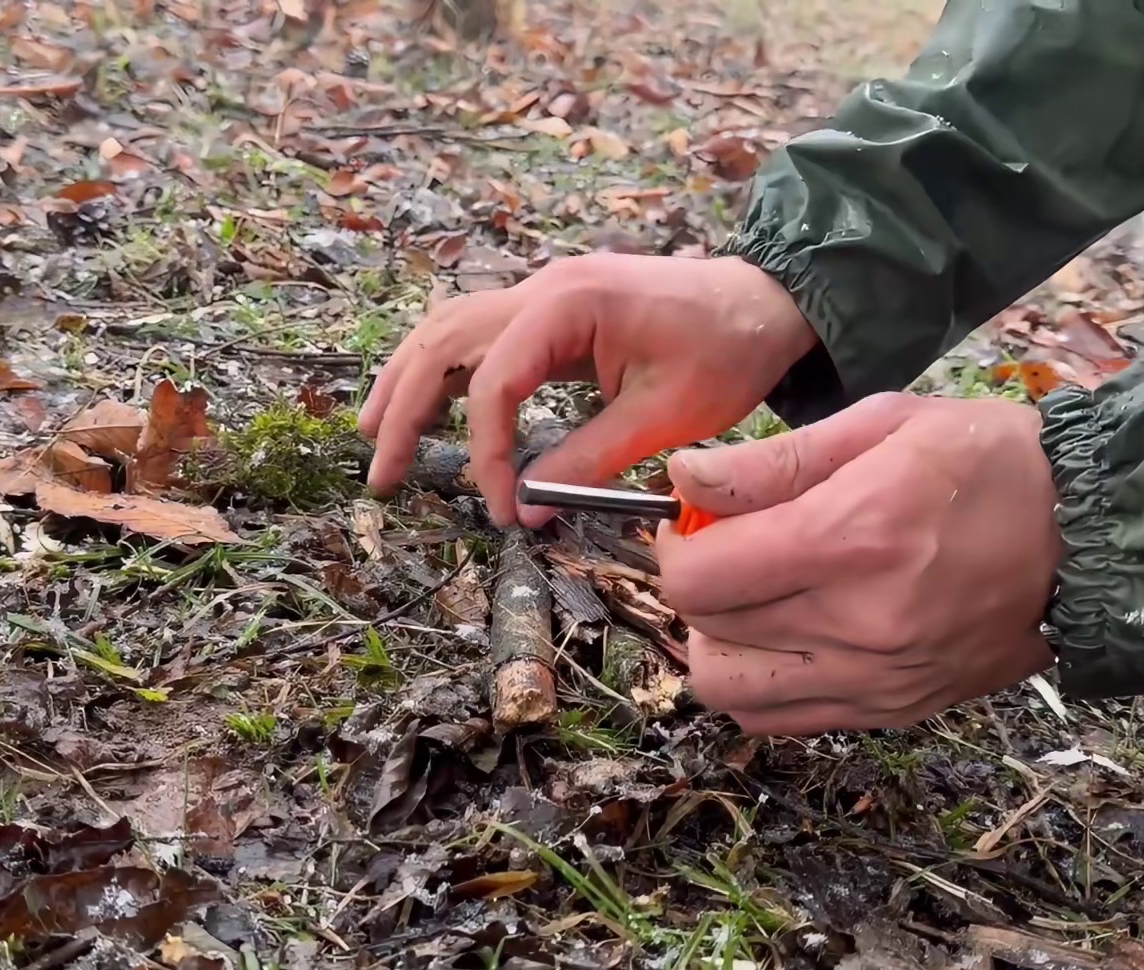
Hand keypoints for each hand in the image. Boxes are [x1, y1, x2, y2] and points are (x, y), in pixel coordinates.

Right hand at [357, 254, 817, 525]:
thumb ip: (588, 460)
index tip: (503, 507)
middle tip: (381, 474)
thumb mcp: (664, 416)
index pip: (492, 382)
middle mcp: (542, 288)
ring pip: (447, 330)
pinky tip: (424, 402)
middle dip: (403, 409)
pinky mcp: (551, 308)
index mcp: (567, 304)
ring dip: (407, 382)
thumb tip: (528, 508)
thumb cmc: (728, 350)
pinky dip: (442, 369)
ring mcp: (542, 292)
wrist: (767, 300)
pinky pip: (477, 333)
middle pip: (443, 344)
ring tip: (375, 436)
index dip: (484, 451)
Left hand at [654, 393, 1062, 734]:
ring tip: (752, 602)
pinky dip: (763, 685)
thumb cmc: (992, 461)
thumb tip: (686, 478)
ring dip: (721, 648)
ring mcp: (879, 678)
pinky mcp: (897, 708)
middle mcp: (858, 622)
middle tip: (722, 554)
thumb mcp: (883, 424)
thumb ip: (774, 460)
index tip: (692, 521)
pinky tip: (788, 638)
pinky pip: (785, 722)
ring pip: (733, 695)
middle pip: (707, 639)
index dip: (675, 548)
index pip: (699, 580)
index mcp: (850, 538)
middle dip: (696, 591)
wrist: (1094, 535)